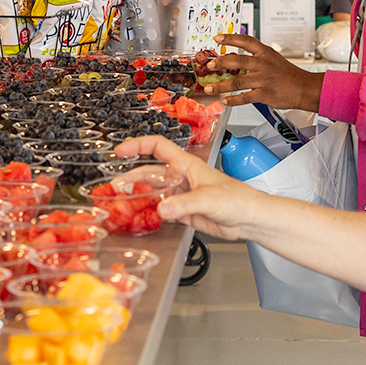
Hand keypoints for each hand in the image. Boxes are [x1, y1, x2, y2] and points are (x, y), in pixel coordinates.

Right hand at [113, 135, 267, 240]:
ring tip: (121, 202)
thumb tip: (161, 209)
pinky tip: (140, 216)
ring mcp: (181, 195)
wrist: (250, 219)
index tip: (120, 151)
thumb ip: (183, 204)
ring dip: (138, 196)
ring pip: (153, 192)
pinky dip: (149, 212)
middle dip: (131, 177)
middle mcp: (181, 177)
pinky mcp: (184, 212)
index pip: (157, 147)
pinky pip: (161, 210)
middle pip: (149, 172)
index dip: (137, 145)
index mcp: (187, 164)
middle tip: (115, 187)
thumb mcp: (209, 198)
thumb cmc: (238, 199)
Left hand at [197, 35, 323, 113]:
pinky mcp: (264, 94)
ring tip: (210, 89)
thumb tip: (236, 60)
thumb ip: (257, 58)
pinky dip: (233, 100)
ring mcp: (263, 79)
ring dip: (220, 86)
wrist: (304, 88)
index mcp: (265, 53)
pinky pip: (244, 97)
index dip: (230, 38)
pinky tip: (226, 101)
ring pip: (237, 82)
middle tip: (209, 66)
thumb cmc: (289, 75)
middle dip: (220, 63)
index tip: (217, 38)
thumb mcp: (273, 59)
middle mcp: (263, 64)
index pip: (246, 41)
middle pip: (237, 61)